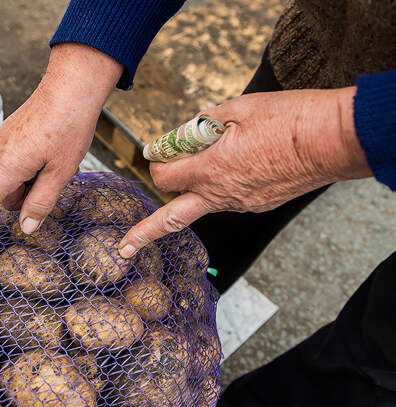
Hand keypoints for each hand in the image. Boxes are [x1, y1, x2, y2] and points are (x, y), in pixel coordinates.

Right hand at [0, 43, 122, 251]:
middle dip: (27, 195)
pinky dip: (31, 164)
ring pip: (13, 179)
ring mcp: (1, 143)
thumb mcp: (61, 172)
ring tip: (56, 158)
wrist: (70, 88)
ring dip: (31, 179)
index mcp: (8, 168)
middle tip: (56, 175)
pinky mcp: (8, 135)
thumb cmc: (69, 128)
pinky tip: (50, 147)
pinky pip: (15, 161)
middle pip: (6, 196)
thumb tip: (26, 228)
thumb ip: (41, 202)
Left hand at [119, 87, 370, 257]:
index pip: (162, 176)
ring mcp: (240, 205)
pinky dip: (221, 187)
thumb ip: (199, 126)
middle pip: (170, 220)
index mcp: (209, 169)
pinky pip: (228, 200)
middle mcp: (219, 195)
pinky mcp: (258, 205)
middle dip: (143, 233)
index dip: (156, 161)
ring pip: (200, 207)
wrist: (331, 141)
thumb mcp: (236, 109)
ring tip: (198, 169)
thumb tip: (176, 136)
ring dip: (190, 194)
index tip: (156, 151)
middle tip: (124, 246)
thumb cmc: (286, 119)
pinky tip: (238, 164)